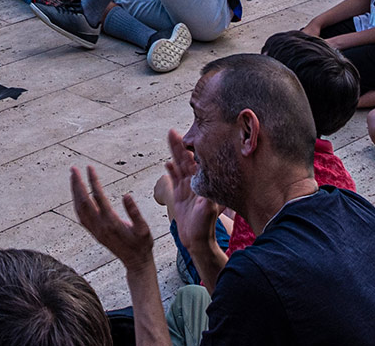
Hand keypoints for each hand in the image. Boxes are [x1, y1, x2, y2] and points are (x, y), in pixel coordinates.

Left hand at [69, 164, 155, 269]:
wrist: (136, 263)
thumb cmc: (142, 245)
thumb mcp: (144, 229)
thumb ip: (135, 213)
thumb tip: (126, 195)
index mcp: (111, 222)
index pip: (98, 197)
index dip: (93, 180)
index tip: (89, 167)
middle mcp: (100, 226)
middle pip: (83, 202)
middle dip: (77, 184)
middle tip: (73, 168)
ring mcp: (95, 231)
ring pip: (79, 209)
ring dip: (74, 192)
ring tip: (73, 177)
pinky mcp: (95, 234)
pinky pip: (81, 217)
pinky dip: (76, 204)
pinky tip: (77, 195)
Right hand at [162, 129, 216, 262]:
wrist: (198, 242)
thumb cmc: (205, 228)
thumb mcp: (207, 211)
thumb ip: (206, 197)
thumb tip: (205, 184)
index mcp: (202, 184)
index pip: (194, 162)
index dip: (188, 149)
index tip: (184, 136)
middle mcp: (195, 184)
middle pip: (185, 160)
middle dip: (178, 146)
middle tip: (171, 132)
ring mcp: (187, 189)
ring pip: (179, 167)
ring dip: (174, 153)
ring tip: (169, 139)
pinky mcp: (181, 197)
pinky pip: (175, 180)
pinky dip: (171, 171)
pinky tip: (167, 163)